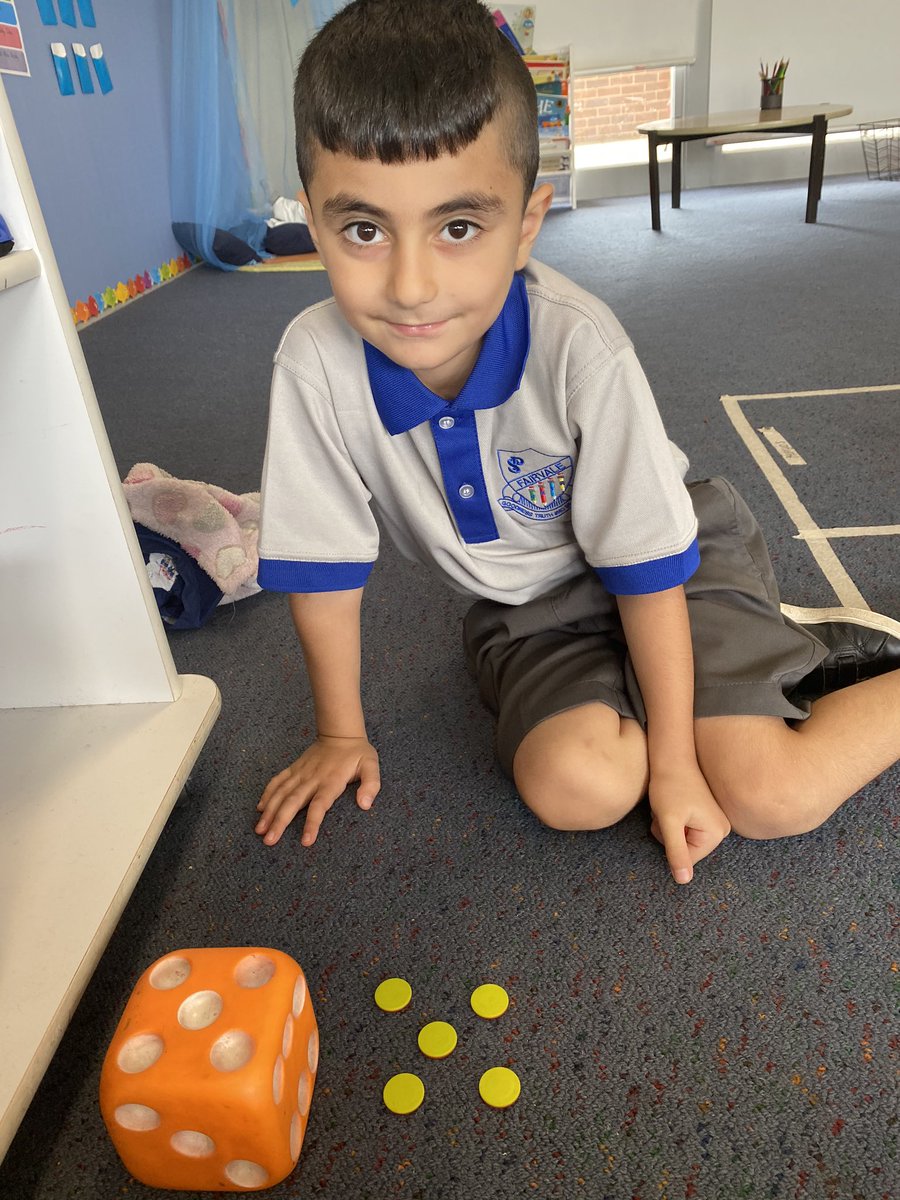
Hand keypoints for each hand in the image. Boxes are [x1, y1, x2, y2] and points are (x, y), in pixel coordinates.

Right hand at [255, 735, 379, 847]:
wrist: (340, 733)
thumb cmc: (357, 754)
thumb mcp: (371, 766)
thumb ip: (371, 785)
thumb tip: (365, 805)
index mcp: (331, 781)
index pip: (319, 805)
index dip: (312, 823)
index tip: (305, 841)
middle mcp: (312, 778)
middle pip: (293, 802)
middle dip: (280, 822)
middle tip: (269, 840)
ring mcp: (300, 773)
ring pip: (281, 793)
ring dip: (269, 811)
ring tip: (260, 829)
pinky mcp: (294, 768)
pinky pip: (278, 781)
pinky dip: (268, 793)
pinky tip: (260, 808)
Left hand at [648, 767, 730, 884]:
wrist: (671, 758)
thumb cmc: (669, 786)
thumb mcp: (669, 821)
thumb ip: (677, 851)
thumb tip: (684, 881)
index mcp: (717, 833)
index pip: (688, 858)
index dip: (671, 842)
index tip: (670, 819)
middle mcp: (722, 829)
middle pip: (687, 849)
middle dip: (671, 834)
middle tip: (668, 812)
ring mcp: (716, 821)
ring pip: (683, 839)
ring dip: (670, 826)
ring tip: (671, 807)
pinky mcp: (706, 815)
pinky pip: (685, 829)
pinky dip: (674, 820)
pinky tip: (674, 805)